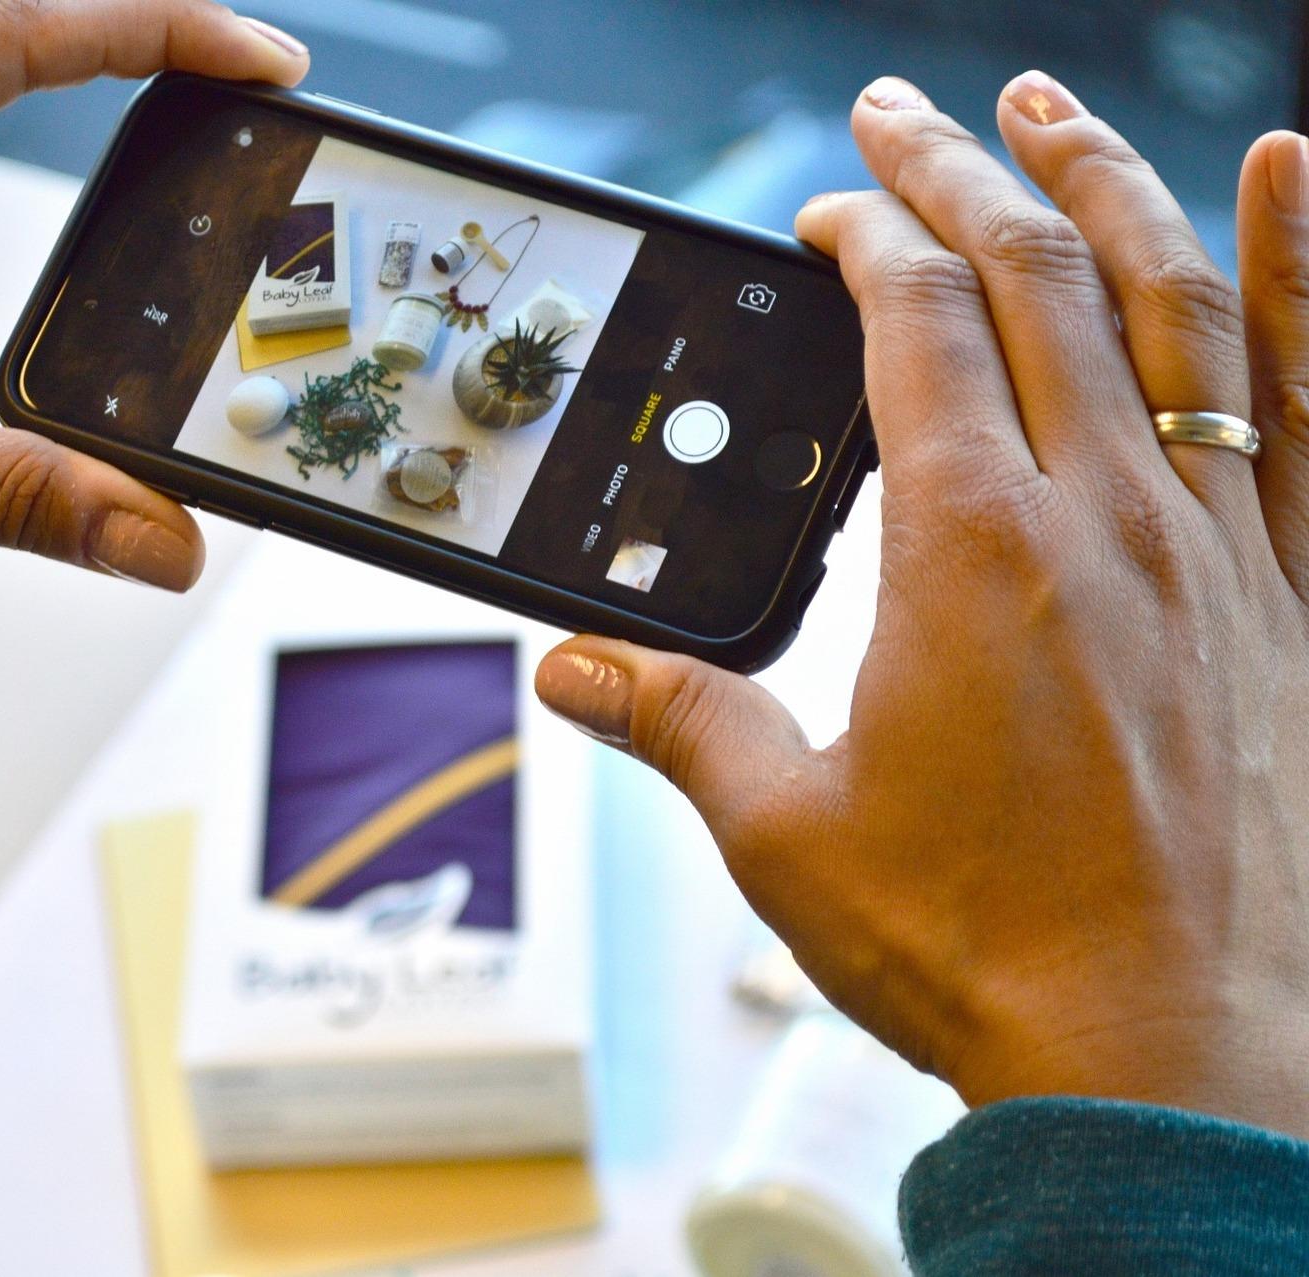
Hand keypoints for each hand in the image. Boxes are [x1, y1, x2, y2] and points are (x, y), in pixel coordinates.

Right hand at [537, 72, 1308, 1138]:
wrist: (1174, 1056)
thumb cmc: (978, 948)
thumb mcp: (787, 834)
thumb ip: (676, 725)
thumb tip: (570, 674)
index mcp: (967, 551)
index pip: (913, 324)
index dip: (863, 241)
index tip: (823, 217)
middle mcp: (1102, 517)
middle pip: (1034, 275)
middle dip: (960, 172)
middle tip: (907, 112)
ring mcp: (1216, 544)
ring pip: (1172, 303)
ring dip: (1106, 182)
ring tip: (1050, 105)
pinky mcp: (1291, 594)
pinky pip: (1308, 396)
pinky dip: (1306, 271)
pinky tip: (1294, 170)